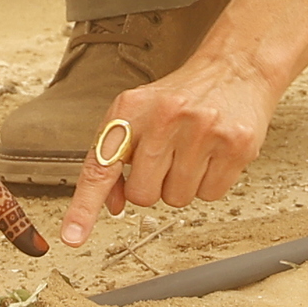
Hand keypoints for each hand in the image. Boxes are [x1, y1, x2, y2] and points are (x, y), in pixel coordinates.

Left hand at [58, 39, 282, 246]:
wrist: (234, 69)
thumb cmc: (181, 96)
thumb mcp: (138, 113)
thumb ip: (116, 155)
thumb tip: (111, 204)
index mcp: (131, 108)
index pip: (101, 166)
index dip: (85, 206)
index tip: (72, 237)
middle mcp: (165, 117)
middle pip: (143, 195)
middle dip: (152, 185)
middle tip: (167, 158)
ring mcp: (203, 132)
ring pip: (177, 199)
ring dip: (182, 184)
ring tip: (191, 151)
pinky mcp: (235, 146)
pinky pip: (210, 195)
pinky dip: (208, 183)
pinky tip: (211, 155)